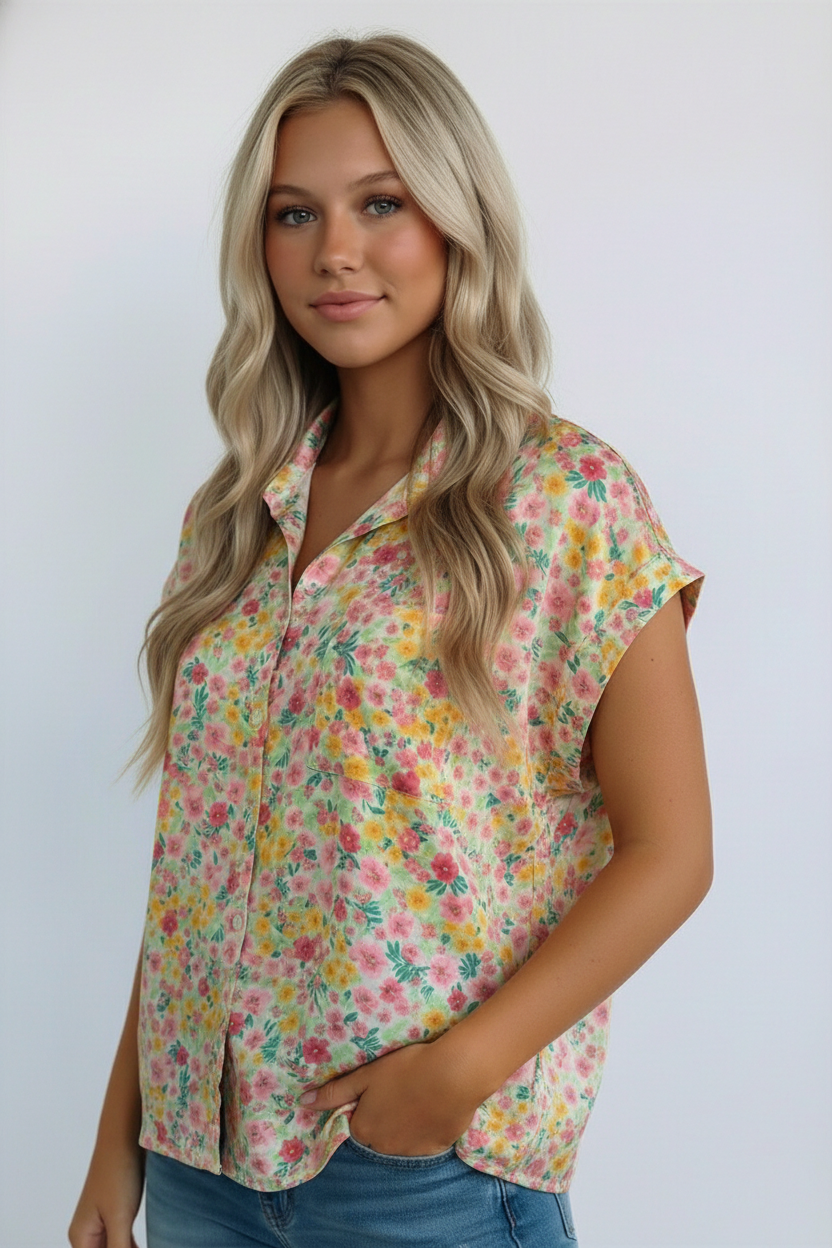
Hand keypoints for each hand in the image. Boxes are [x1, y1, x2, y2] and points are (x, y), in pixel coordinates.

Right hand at [68, 1141, 143, 1247]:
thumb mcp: (119, 1217)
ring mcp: (103, 1223)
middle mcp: (88, 1233)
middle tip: (145, 1246)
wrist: (126, 1135)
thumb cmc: (117, 1172)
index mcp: (81, 1237)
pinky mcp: (118, 1214)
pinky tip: (152, 1244)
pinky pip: (125, 1242)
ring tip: (153, 1244)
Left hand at [300, 1041, 480, 1156]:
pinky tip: (434, 1106)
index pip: (358, 1122)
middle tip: (401, 1089)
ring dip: (406, 1124)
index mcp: (364, 1128)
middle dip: (385, 1117)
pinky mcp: (436, 1149)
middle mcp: (383, 1147)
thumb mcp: (366, 1075)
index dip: (368, 1104)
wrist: (453, 1074)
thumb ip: (334, 1092)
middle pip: (379, 1133)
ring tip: (420, 1095)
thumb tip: (301, 1102)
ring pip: (401, 1139)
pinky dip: (427, 1128)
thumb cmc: (405, 1069)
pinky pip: (425, 1142)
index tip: (381, 1087)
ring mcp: (411, 1151)